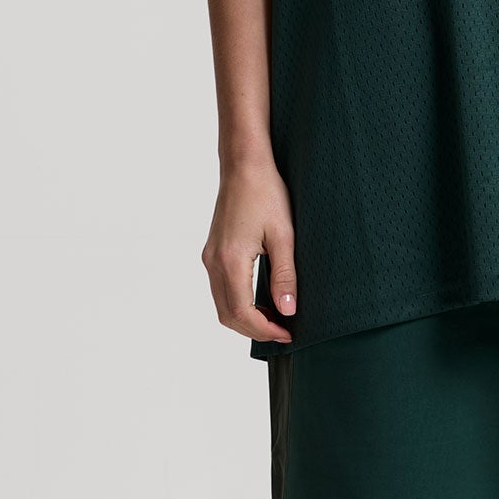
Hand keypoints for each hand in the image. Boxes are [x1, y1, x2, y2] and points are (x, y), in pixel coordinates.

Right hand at [202, 156, 296, 342]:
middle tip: (284, 331)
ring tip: (275, 319)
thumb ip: (285, 276)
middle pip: (228, 315)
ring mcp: (209, 257)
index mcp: (230, 261)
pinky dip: (238, 304)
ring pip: (222, 305)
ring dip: (246, 319)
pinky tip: (261, 301)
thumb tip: (288, 311)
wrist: (244, 165)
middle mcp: (213, 262)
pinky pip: (220, 290)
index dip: (265, 330)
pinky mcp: (212, 252)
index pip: (243, 313)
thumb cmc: (267, 194)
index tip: (289, 333)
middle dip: (255, 330)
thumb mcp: (284, 236)